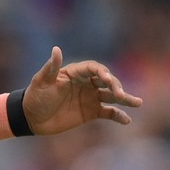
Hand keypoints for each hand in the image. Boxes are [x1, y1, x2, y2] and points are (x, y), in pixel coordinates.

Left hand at [18, 47, 141, 135]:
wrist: (32, 118)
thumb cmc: (35, 97)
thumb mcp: (41, 82)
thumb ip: (51, 67)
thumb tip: (56, 49)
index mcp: (75, 73)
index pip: (94, 69)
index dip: (102, 73)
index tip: (108, 80)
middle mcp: (86, 83)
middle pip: (107, 81)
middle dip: (116, 87)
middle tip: (121, 95)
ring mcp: (90, 98)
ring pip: (111, 96)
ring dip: (125, 98)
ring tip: (138, 103)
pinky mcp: (91, 112)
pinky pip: (108, 113)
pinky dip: (118, 115)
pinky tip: (127, 120)